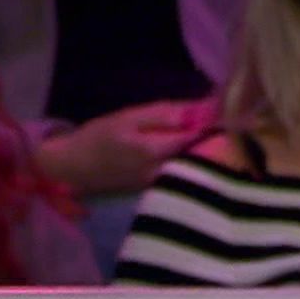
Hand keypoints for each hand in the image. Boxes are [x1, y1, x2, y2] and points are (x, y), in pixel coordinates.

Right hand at [36, 98, 215, 194]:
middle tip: (219, 118)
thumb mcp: (130, 117)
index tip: (227, 108)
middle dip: (214, 136)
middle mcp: (164, 173)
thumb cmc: (98, 137)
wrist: (72, 169)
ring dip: (204, 148)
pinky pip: (184, 171)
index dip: (216, 121)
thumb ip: (167, 114)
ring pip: (194, 164)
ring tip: (206, 131)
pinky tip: (188, 147)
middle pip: (202, 153)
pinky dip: (191, 158)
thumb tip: (204, 108)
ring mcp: (163, 185)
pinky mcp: (160, 190)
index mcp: (155, 151)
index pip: (199, 136)